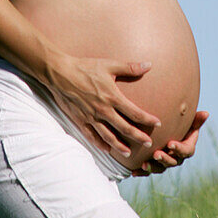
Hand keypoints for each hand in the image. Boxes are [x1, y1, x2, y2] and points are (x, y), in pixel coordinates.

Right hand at [45, 55, 159, 157]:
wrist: (60, 74)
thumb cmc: (85, 67)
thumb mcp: (109, 65)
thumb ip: (129, 68)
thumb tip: (149, 65)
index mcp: (112, 98)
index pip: (135, 113)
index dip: (148, 119)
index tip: (157, 123)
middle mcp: (103, 111)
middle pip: (125, 128)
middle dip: (138, 137)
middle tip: (148, 143)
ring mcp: (91, 118)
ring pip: (109, 137)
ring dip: (120, 146)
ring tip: (128, 153)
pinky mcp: (80, 120)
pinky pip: (92, 136)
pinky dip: (100, 144)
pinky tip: (106, 149)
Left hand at [131, 110, 208, 176]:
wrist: (165, 131)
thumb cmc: (178, 124)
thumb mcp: (187, 122)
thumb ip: (195, 120)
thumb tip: (206, 113)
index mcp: (186, 148)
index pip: (186, 151)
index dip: (179, 148)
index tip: (170, 143)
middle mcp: (177, 157)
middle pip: (173, 162)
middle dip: (165, 159)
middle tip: (156, 154)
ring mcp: (165, 163)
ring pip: (160, 168)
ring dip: (153, 167)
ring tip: (144, 164)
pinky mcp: (153, 165)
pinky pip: (147, 172)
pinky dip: (141, 172)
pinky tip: (133, 172)